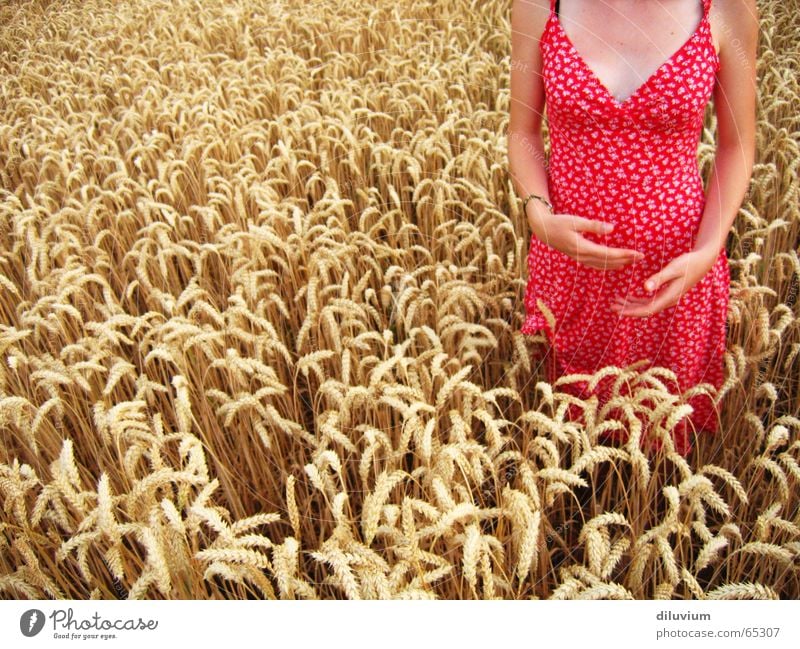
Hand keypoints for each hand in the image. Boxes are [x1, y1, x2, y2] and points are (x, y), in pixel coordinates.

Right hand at [528, 208, 642, 270]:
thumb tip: (612, 229)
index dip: (625, 254)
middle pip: (608, 261)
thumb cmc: (559, 222)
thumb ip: (594, 226)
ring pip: (602, 265)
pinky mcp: (578, 257)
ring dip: (618, 264)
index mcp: (583, 247)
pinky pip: (596, 264)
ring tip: (631, 262)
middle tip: (641, 258)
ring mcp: (579, 258)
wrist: (543, 229)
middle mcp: (582, 256)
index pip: (609, 254)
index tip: (638, 253)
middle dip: (625, 260)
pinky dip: (607, 265)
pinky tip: (614, 265)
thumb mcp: (576, 221)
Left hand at [610, 249, 716, 316]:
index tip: (618, 311)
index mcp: (669, 296)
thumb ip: (659, 278)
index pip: (647, 310)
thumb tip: (645, 288)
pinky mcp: (667, 293)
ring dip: (632, 305)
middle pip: (645, 310)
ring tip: (616, 301)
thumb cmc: (688, 262)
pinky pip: (651, 300)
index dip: (631, 312)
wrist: (703, 261)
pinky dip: (638, 300)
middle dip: (628, 310)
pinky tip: (629, 297)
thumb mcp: (673, 268)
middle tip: (612, 307)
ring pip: (647, 306)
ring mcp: (668, 297)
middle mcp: (668, 300)